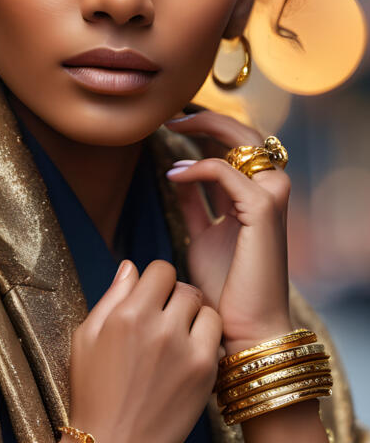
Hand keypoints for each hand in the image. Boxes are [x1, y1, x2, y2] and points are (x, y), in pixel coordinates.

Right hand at [64, 259, 221, 442]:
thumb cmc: (92, 392)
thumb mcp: (86, 338)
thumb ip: (112, 297)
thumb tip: (131, 267)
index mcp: (128, 314)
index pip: (161, 269)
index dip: (156, 280)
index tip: (151, 296)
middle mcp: (160, 327)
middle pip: (185, 287)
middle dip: (174, 298)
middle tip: (163, 320)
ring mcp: (187, 350)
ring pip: (206, 308)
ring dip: (194, 317)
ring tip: (177, 338)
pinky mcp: (205, 372)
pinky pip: (216, 336)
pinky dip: (204, 340)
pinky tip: (186, 356)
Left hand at [164, 110, 292, 352]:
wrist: (243, 327)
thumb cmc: (224, 288)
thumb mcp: (202, 235)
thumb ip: (195, 202)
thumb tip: (177, 171)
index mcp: (255, 197)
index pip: (238, 146)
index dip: (207, 129)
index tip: (171, 124)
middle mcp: (268, 193)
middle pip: (247, 134)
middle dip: (209, 118)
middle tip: (173, 115)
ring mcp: (271, 200)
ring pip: (245, 142)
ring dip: (207, 130)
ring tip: (172, 129)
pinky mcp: (264, 211)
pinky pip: (229, 173)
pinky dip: (199, 167)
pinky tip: (174, 173)